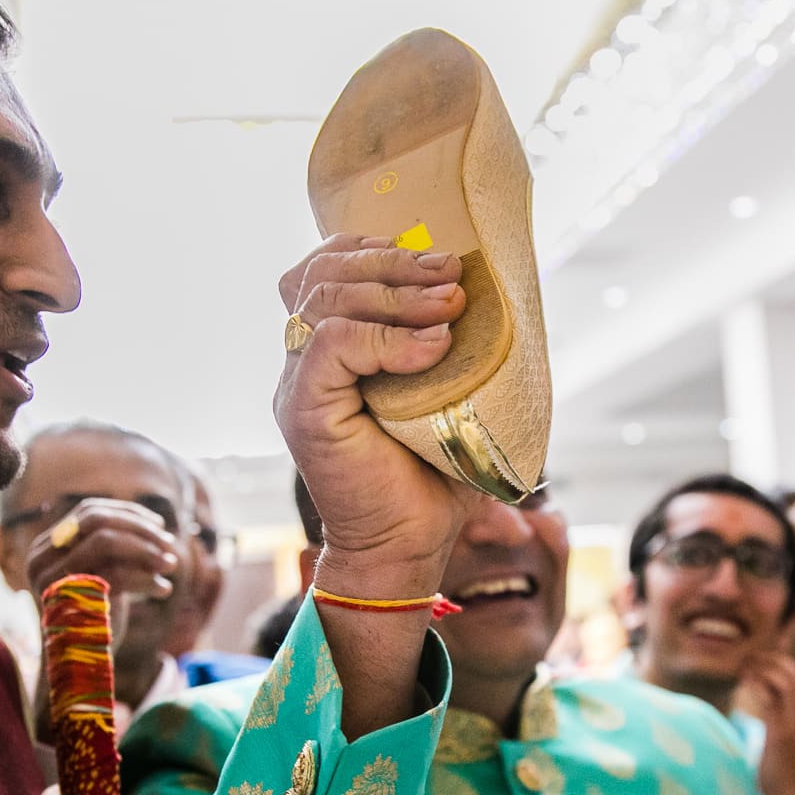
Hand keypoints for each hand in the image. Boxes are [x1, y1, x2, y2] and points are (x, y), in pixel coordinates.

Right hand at [23, 497, 177, 608]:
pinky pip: (117, 574)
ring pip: (107, 542)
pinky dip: (147, 579)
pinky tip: (164, 589)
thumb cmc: (93, 615)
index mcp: (46, 548)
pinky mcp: (72, 600)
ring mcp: (54, 578)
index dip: (128, 514)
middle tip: (170, 544)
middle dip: (140, 529)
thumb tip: (155, 525)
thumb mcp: (100, 575)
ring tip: (171, 565)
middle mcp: (43, 559)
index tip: (159, 526)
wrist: (76, 663)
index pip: (89, 512)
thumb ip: (112, 549)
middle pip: (97, 521)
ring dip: (147, 550)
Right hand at [276, 235, 486, 591]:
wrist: (407, 547)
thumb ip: (449, 344)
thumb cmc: (432, 478)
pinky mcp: (303, 411)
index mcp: (327, 352)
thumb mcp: (448, 394)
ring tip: (452, 306)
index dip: (370, 247)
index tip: (430, 256)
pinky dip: (387, 337)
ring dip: (398, 294)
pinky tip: (434, 347)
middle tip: (453, 273)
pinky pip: (331, 345)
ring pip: (326, 300)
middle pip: (324, 274)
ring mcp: (297, 386)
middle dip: (394, 262)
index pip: (322, 269)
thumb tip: (496, 291)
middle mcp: (303, 363)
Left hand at [738, 651, 794, 794]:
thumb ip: (780, 717)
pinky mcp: (779, 735)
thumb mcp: (785, 738)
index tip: (761, 654)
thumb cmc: (779, 766)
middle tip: (750, 656)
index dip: (782, 661)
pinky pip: (770, 701)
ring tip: (745, 666)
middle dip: (773, 661)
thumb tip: (768, 696)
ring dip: (764, 670)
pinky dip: (757, 686)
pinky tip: (744, 681)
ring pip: (786, 684)